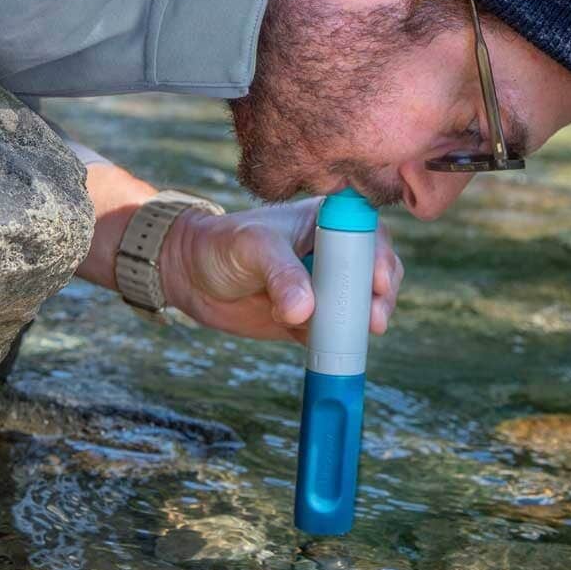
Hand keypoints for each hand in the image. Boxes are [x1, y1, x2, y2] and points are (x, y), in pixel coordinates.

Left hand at [159, 197, 403, 344]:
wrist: (190, 275)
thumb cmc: (222, 244)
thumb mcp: (253, 249)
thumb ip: (281, 274)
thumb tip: (305, 310)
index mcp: (327, 219)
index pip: (366, 231)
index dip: (379, 254)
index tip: (378, 280)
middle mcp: (333, 251)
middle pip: (375, 270)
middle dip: (381, 295)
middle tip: (374, 319)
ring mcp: (325, 285)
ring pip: (360, 304)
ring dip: (363, 323)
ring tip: (354, 337)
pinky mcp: (313, 317)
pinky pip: (335, 331)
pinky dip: (339, 342)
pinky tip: (332, 350)